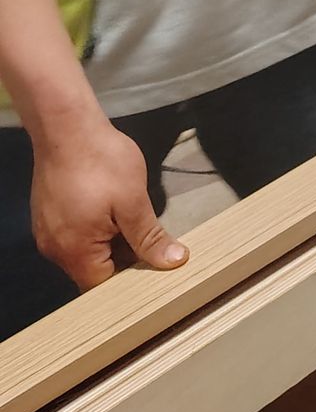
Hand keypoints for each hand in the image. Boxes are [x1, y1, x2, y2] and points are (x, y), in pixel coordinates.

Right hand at [31, 118, 186, 292]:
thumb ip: (149, 236)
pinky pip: (73, 235)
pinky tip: (111, 210)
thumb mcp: (133, 200)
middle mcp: (54, 250)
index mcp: (74, 252)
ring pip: (84, 252)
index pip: (103, 286)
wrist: (65, 125)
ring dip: (109, 242)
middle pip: (92, 271)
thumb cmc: (102, 162)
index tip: (156, 266)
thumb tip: (173, 261)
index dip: (131, 278)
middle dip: (122, 259)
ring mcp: (47, 232)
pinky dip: (94, 230)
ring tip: (132, 221)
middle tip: (150, 240)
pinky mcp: (46, 215)